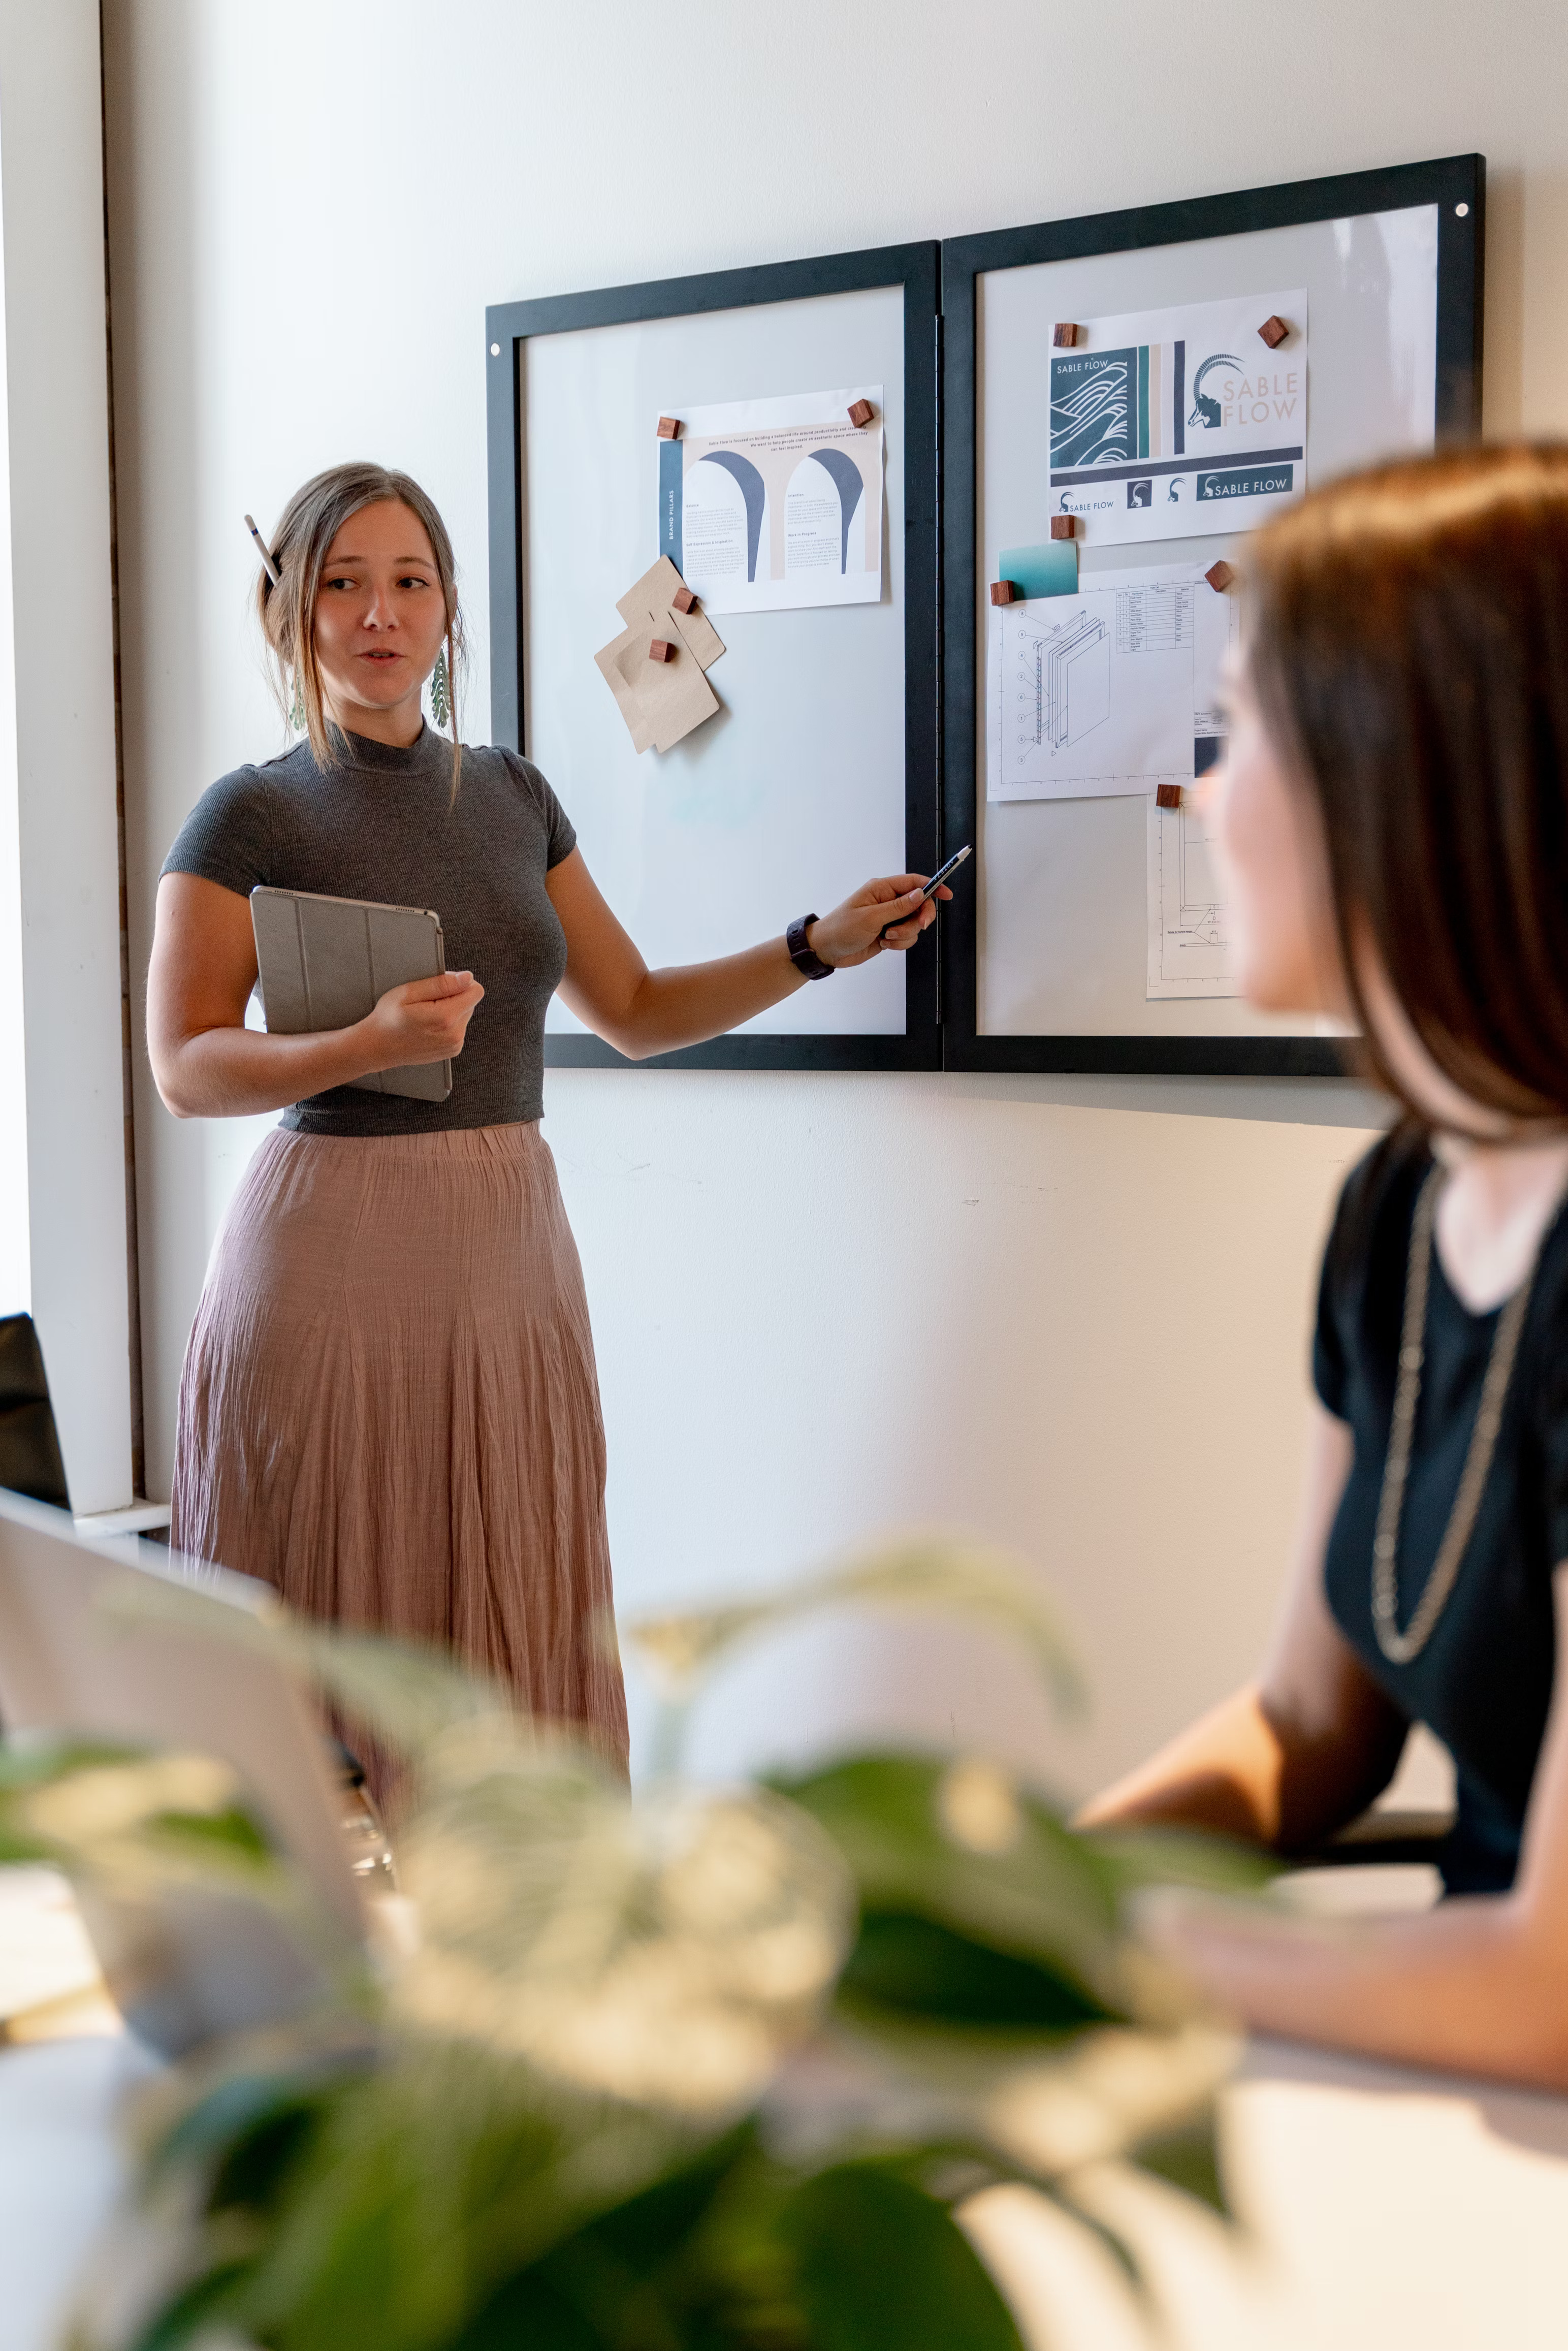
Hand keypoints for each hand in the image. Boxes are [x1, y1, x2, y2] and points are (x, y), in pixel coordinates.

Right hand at [358, 969, 484, 1069]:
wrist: (377, 1047)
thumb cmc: (388, 1018)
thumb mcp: (409, 992)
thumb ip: (442, 984)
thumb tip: (467, 977)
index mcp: (446, 1017)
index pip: (476, 991)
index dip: (460, 982)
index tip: (441, 985)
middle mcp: (455, 1034)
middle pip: (471, 1002)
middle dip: (454, 996)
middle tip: (427, 1000)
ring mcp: (454, 1045)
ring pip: (465, 1015)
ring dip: (450, 1010)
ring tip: (425, 1014)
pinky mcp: (452, 1050)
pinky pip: (459, 1028)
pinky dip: (447, 1023)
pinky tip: (428, 1025)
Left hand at [806, 874, 951, 968]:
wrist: (826, 950)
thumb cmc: (841, 929)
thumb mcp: (871, 917)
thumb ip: (899, 906)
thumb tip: (920, 894)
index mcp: (882, 889)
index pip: (914, 882)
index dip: (933, 887)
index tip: (947, 895)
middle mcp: (887, 901)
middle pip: (919, 905)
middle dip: (920, 918)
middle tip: (919, 926)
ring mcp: (889, 918)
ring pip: (914, 924)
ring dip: (905, 934)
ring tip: (886, 937)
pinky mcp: (888, 933)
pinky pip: (906, 937)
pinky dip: (899, 943)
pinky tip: (884, 943)